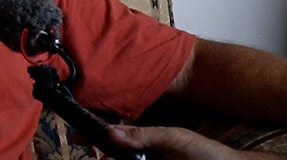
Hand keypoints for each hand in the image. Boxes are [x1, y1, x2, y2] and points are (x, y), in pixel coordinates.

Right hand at [110, 125, 273, 159]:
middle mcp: (144, 156)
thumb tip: (113, 132)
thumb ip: (144, 134)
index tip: (84, 138)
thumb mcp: (173, 137)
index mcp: (146, 141)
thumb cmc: (204, 151)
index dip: (99, 136)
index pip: (117, 137)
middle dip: (106, 157)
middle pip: (116, 156)